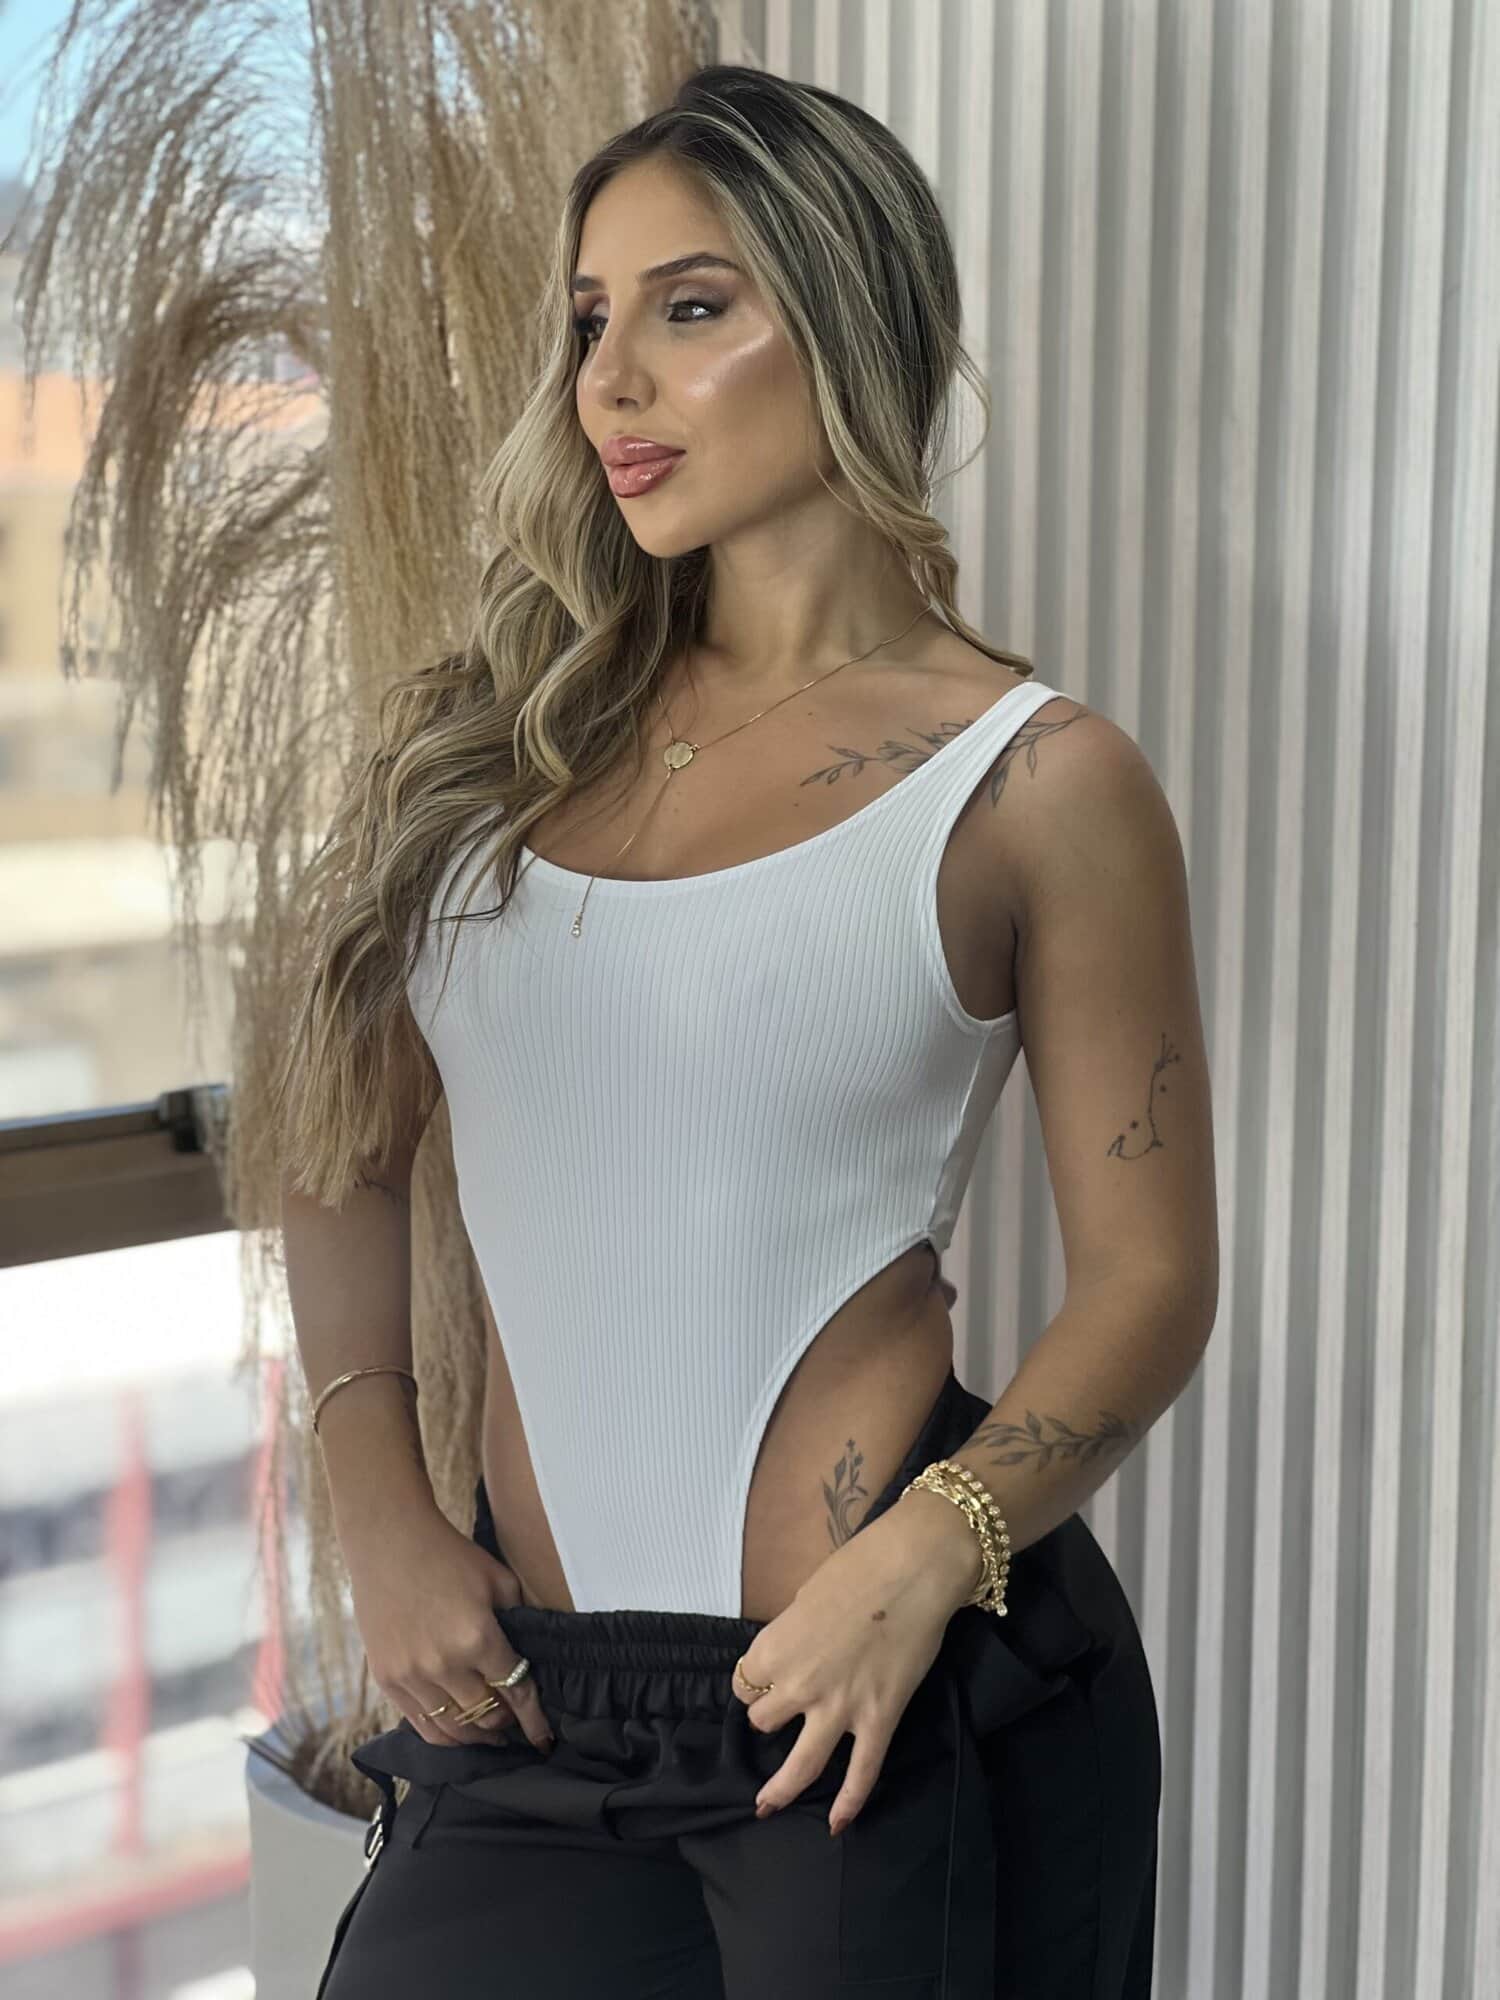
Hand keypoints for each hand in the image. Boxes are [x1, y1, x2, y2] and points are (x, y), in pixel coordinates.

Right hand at [342, 1503, 555, 1752]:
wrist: (389, 1542)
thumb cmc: (449, 1556)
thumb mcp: (499, 1580)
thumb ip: (519, 1619)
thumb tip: (533, 1656)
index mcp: (479, 1637)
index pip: (516, 1692)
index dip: (534, 1719)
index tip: (545, 1738)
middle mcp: (445, 1664)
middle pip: (487, 1713)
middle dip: (507, 1723)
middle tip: (516, 1725)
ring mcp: (412, 1675)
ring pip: (454, 1728)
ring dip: (477, 1736)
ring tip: (491, 1735)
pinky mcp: (387, 1679)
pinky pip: (421, 1725)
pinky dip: (445, 1735)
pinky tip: (459, 1732)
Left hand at [732, 1494, 979, 1835]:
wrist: (912, 1569)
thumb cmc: (858, 1569)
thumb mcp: (805, 1598)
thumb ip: (793, 1636)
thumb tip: (795, 1653)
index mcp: (774, 1647)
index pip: (745, 1683)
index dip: (755, 1683)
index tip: (766, 1680)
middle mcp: (798, 1684)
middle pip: (765, 1720)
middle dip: (771, 1716)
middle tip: (784, 1712)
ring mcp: (839, 1707)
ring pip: (799, 1765)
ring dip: (781, 1788)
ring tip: (767, 1805)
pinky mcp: (878, 1719)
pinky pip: (860, 1773)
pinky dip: (849, 1804)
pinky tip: (837, 1826)